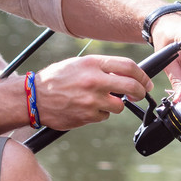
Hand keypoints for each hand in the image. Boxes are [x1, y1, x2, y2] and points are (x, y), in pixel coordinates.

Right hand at [33, 55, 152, 128]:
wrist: (34, 97)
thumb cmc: (57, 79)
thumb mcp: (78, 64)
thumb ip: (102, 68)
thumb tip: (126, 75)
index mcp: (92, 64)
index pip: (128, 66)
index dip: (142, 75)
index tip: (146, 81)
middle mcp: (94, 80)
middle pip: (131, 87)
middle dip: (140, 92)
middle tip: (140, 94)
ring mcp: (91, 100)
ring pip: (119, 106)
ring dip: (115, 105)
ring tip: (101, 101)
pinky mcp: (87, 116)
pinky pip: (104, 116)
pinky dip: (100, 114)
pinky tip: (86, 108)